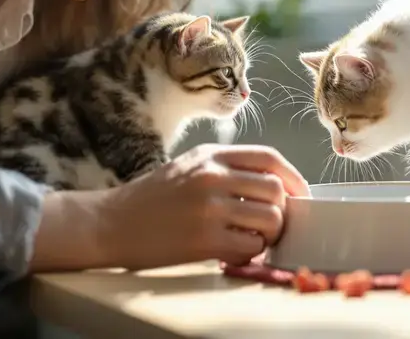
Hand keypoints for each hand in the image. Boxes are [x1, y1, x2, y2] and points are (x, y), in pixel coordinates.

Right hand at [97, 144, 309, 270]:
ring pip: (269, 219)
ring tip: (253, 239)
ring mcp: (209, 208)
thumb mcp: (188, 166)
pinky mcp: (204, 240)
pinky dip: (251, 253)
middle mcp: (212, 177)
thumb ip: (226, 169)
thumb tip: (273, 186)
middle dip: (282, 210)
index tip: (300, 193)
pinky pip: (250, 247)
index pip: (269, 158)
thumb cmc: (150, 198)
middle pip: (275, 190)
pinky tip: (236, 251)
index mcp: (210, 155)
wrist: (109, 223)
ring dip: (269, 234)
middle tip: (272, 224)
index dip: (292, 176)